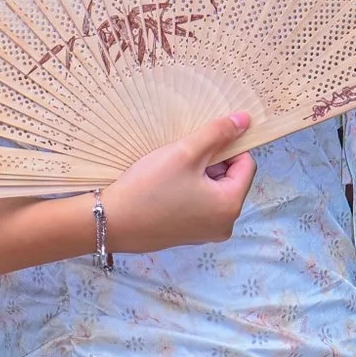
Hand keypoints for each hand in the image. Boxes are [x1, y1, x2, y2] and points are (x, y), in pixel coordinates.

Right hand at [99, 110, 256, 253]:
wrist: (109, 221)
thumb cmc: (149, 187)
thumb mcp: (185, 153)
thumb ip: (218, 134)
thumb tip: (246, 119)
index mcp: (230, 206)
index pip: (246, 165)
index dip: (228, 148)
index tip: (201, 144)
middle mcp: (224, 225)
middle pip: (231, 180)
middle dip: (211, 163)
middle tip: (182, 158)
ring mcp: (205, 234)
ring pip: (213, 192)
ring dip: (198, 176)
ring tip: (171, 172)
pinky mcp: (187, 236)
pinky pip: (199, 206)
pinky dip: (188, 192)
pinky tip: (165, 188)